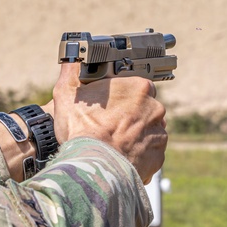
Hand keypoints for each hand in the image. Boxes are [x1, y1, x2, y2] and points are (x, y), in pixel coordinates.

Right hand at [43, 62, 167, 182]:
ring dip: (133, 136)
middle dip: (128, 116)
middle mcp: (155, 109)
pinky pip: (148, 154)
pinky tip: (119, 157)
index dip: (120, 95)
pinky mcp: (157, 157)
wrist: (94, 168)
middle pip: (143, 108)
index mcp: (139, 88)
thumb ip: (72, 71)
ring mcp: (159, 134)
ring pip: (147, 131)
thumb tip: (72, 59)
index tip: (109, 105)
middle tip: (107, 125)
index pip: (135, 86)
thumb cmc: (81, 130)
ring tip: (112, 144)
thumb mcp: (67, 93)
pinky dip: (137, 155)